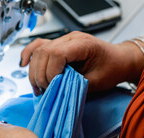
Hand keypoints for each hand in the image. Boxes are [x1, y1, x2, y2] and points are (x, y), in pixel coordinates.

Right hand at [20, 31, 143, 93]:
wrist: (120, 60)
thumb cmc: (112, 69)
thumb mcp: (97, 81)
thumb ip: (75, 85)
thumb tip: (55, 92)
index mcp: (82, 44)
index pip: (56, 53)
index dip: (50, 72)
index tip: (53, 87)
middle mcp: (71, 38)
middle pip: (43, 52)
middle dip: (40, 75)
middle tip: (45, 91)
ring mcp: (64, 40)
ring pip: (39, 50)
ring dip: (35, 71)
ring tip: (39, 87)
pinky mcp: (60, 46)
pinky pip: (39, 46)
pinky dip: (30, 55)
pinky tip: (24, 64)